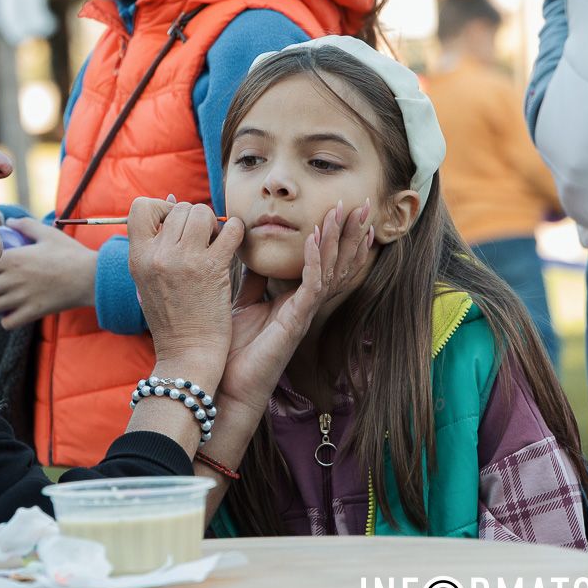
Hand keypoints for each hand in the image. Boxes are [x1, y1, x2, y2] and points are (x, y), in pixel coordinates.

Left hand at [0, 218, 96, 329]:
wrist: (91, 278)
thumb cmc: (69, 253)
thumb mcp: (47, 233)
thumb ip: (25, 226)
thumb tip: (10, 222)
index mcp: (13, 259)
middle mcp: (13, 280)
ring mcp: (22, 299)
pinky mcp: (32, 313)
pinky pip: (7, 323)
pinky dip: (4, 320)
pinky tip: (7, 314)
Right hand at [127, 197, 244, 371]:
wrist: (187, 354)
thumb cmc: (171, 318)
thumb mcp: (148, 280)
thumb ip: (156, 242)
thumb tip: (171, 198)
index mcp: (137, 257)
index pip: (141, 206)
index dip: (162, 209)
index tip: (175, 227)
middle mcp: (158, 255)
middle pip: (179, 208)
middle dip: (194, 218)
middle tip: (203, 240)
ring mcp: (185, 260)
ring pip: (203, 213)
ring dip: (214, 225)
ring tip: (216, 244)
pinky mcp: (212, 268)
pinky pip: (230, 230)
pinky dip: (236, 232)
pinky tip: (235, 245)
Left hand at [220, 201, 372, 414]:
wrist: (225, 383)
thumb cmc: (234, 349)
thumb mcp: (243, 303)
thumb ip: (252, 280)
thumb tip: (250, 253)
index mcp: (296, 300)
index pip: (325, 263)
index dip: (338, 237)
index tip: (345, 209)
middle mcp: (306, 306)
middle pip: (339, 264)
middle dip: (351, 233)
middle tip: (362, 203)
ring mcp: (304, 314)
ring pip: (331, 271)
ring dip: (338, 240)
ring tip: (344, 213)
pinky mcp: (295, 323)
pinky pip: (311, 287)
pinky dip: (313, 261)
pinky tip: (314, 239)